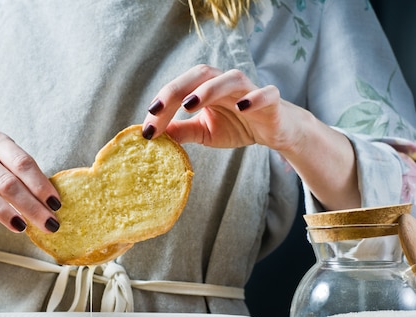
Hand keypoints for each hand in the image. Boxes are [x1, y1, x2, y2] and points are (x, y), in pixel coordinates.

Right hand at [0, 130, 60, 249]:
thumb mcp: (8, 166)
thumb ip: (27, 180)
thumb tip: (53, 206)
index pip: (23, 163)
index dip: (41, 185)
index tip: (56, 204)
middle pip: (7, 181)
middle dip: (31, 205)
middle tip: (49, 224)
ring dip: (4, 212)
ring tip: (22, 227)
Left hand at [142, 64, 360, 210]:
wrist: (275, 131)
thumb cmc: (238, 126)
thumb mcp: (204, 132)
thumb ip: (182, 131)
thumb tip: (155, 135)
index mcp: (207, 89)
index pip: (180, 89)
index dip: (162, 104)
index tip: (147, 125)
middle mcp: (226, 84)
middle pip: (200, 74)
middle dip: (176, 90)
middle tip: (157, 110)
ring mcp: (249, 90)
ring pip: (230, 78)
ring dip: (208, 89)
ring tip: (189, 105)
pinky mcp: (272, 101)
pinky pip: (266, 93)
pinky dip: (254, 98)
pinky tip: (241, 108)